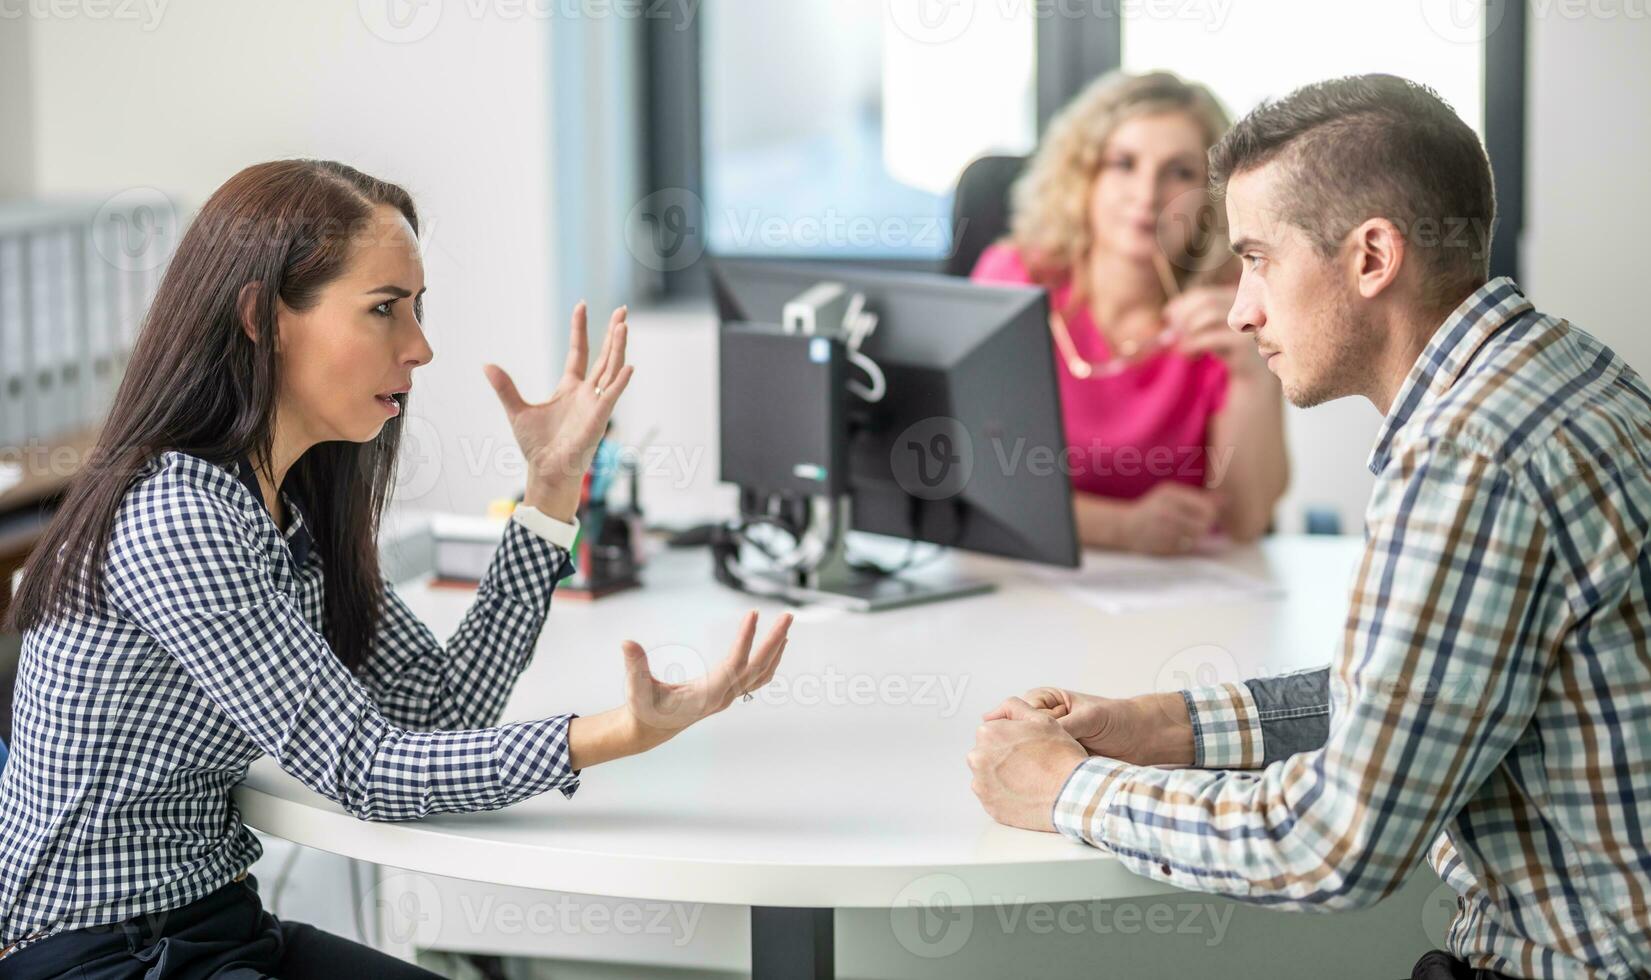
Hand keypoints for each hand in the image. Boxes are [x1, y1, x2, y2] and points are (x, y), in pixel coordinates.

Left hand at [484, 302, 632, 521]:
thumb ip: (505, 387)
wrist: (546, 470)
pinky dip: (620, 381)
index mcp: (570, 388)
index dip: (580, 330)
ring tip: (623, 325)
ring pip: (612, 368)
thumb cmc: (537, 446)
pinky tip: (628, 365)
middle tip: (622, 310)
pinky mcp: (600, 417)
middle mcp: (587, 393)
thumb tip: (486, 365)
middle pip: (604, 355)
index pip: (579, 352)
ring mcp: (596, 403)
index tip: (581, 306)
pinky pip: (613, 395)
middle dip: (613, 332)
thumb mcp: (516, 410)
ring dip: (618, 347)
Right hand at [622, 611, 792, 751]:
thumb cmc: (643, 708)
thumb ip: (634, 666)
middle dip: (774, 641)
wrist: (649, 729)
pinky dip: (769, 660)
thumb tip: (626, 642)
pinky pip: (756, 677)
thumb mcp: (636, 687)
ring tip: (786, 625)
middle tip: (789, 615)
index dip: (746, 639)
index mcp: (706, 695)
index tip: (753, 614)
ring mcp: (727, 697)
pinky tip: (776, 646)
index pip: (735, 664)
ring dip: (776, 649)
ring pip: (761, 673)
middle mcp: (723, 696)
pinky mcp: (726, 693)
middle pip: (757, 668)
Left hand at [967, 697, 1088, 831]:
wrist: (1072, 793)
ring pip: (989, 776)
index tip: (1027, 747)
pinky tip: (1025, 793)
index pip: (993, 732)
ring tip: (1029, 780)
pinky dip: (1006, 796)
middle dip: (1004, 757)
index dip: (1012, 738)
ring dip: (1003, 776)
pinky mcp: (989, 806)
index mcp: (988, 733)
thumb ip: (1015, 707)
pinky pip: (994, 797)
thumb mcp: (1041, 719)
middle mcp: (978, 758)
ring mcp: (981, 784)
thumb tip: (995, 712)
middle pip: (987, 754)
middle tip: (1030, 764)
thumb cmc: (1060, 756)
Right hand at [985, 688, 1193, 765]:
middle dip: (1014, 745)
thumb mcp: (1089, 718)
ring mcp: (1051, 743)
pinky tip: (1035, 782)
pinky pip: (1041, 767)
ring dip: (1026, 762)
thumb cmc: (1120, 719)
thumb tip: (1037, 735)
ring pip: (1027, 753)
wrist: (1145, 740)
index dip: (1010, 724)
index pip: (1016, 710)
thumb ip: (1063, 726)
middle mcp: (1045, 721)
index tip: (1004, 734)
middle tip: (1012, 757)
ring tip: (1026, 772)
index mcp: (1048, 701)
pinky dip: (1038, 775)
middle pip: (1017, 733)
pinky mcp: (1059, 761)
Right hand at [1120, 482, 1218, 554]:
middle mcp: (1166, 510)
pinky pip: (1185, 548)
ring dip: (1197, 537)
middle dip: (1207, 527)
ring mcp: (1162, 529)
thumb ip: (1199, 497)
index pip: (1206, 507)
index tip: (1208, 515)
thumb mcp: (1172, 496)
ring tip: (1189, 533)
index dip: (1212, 514)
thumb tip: (1228, 499)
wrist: (1125, 526)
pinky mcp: (1160, 545)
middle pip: (1204, 524)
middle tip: (1201, 526)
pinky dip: (1186, 545)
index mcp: (1170, 494)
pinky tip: (1178, 540)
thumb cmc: (1154, 508)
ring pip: (1196, 537)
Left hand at [1164, 285, 1263, 379]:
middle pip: (1206, 301)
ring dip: (1187, 332)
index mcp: (1236, 300)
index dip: (1181, 305)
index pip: (1203, 294)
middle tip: (1172, 335)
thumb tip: (1165, 328)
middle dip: (1182, 317)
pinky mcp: (1244, 345)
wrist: (1255, 376)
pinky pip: (1209, 338)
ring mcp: (1247, 324)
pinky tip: (1191, 355)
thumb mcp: (1209, 331)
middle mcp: (1246, 307)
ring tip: (1184, 348)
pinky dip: (1192, 345)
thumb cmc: (1228, 349)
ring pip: (1208, 315)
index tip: (1168, 317)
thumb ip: (1188, 324)